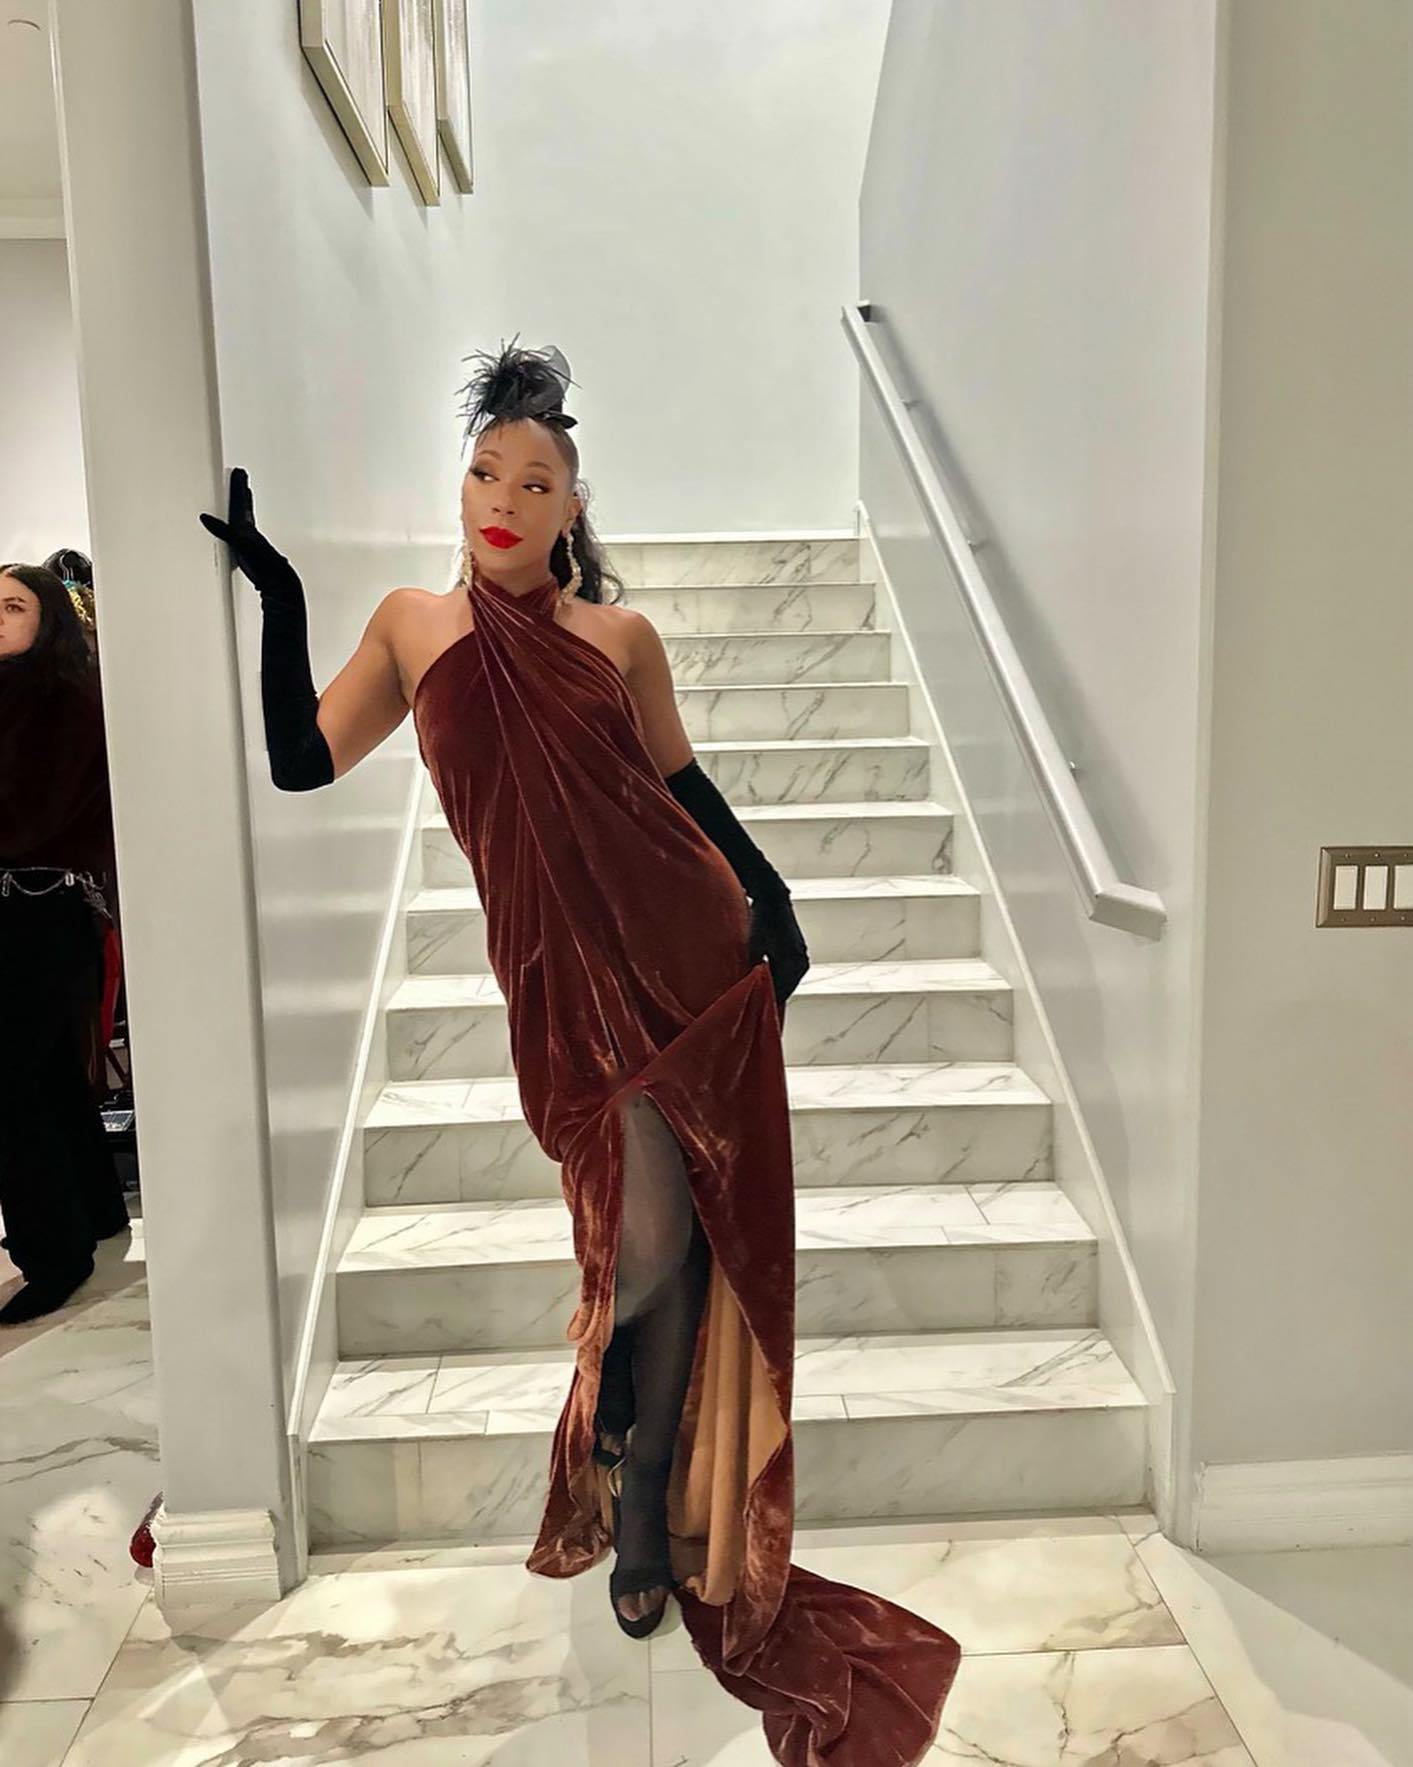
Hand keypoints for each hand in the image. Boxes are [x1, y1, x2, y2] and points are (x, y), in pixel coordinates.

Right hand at [200, 467, 299, 599]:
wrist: (276, 580)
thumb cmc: (262, 562)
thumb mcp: (239, 543)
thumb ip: (222, 530)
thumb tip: (205, 517)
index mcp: (246, 526)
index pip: (241, 501)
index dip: (239, 487)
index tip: (239, 472)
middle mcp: (249, 531)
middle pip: (244, 505)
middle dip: (242, 491)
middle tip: (242, 477)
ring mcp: (250, 540)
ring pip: (244, 517)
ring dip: (243, 505)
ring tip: (243, 494)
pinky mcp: (248, 552)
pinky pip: (240, 532)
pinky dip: (238, 525)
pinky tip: (237, 527)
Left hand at [747, 891, 809, 1008]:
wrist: (774, 899)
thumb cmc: (763, 921)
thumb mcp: (755, 947)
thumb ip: (755, 969)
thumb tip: (750, 988)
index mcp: (794, 963)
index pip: (782, 992)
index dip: (769, 1002)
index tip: (758, 1014)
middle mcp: (802, 962)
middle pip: (787, 988)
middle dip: (772, 996)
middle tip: (757, 1008)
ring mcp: (802, 957)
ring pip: (789, 980)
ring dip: (776, 986)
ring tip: (761, 996)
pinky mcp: (799, 951)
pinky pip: (790, 972)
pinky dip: (780, 977)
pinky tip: (768, 981)